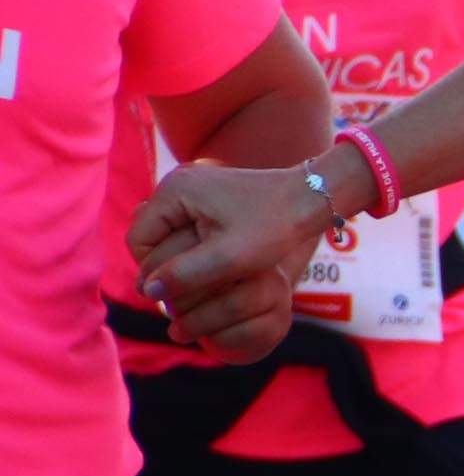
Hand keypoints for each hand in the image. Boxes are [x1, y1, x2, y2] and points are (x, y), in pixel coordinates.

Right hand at [128, 159, 343, 349]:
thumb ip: (187, 275)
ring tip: (210, 279)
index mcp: (173, 192)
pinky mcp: (206, 198)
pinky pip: (185, 231)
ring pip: (168, 239)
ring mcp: (190, 190)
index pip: (139, 242)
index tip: (183, 290)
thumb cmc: (275, 226)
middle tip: (197, 289)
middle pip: (150, 240)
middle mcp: (175, 184)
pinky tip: (220, 266)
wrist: (311, 200)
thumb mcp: (230, 257)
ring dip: (183, 261)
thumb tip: (147, 291)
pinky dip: (196, 251)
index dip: (155, 271)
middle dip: (168, 267)